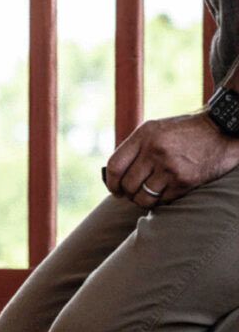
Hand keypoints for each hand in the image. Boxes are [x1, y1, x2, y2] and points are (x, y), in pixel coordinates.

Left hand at [104, 112, 238, 207]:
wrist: (220, 131)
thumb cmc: (183, 132)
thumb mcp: (155, 129)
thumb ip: (135, 147)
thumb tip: (114, 174)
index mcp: (144, 135)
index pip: (115, 165)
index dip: (111, 182)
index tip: (114, 190)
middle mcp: (154, 150)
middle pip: (128, 184)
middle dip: (127, 193)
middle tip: (132, 194)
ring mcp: (170, 167)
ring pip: (143, 196)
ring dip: (142, 201)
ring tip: (146, 196)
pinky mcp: (184, 181)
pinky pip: (162, 200)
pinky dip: (160, 201)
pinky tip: (163, 194)